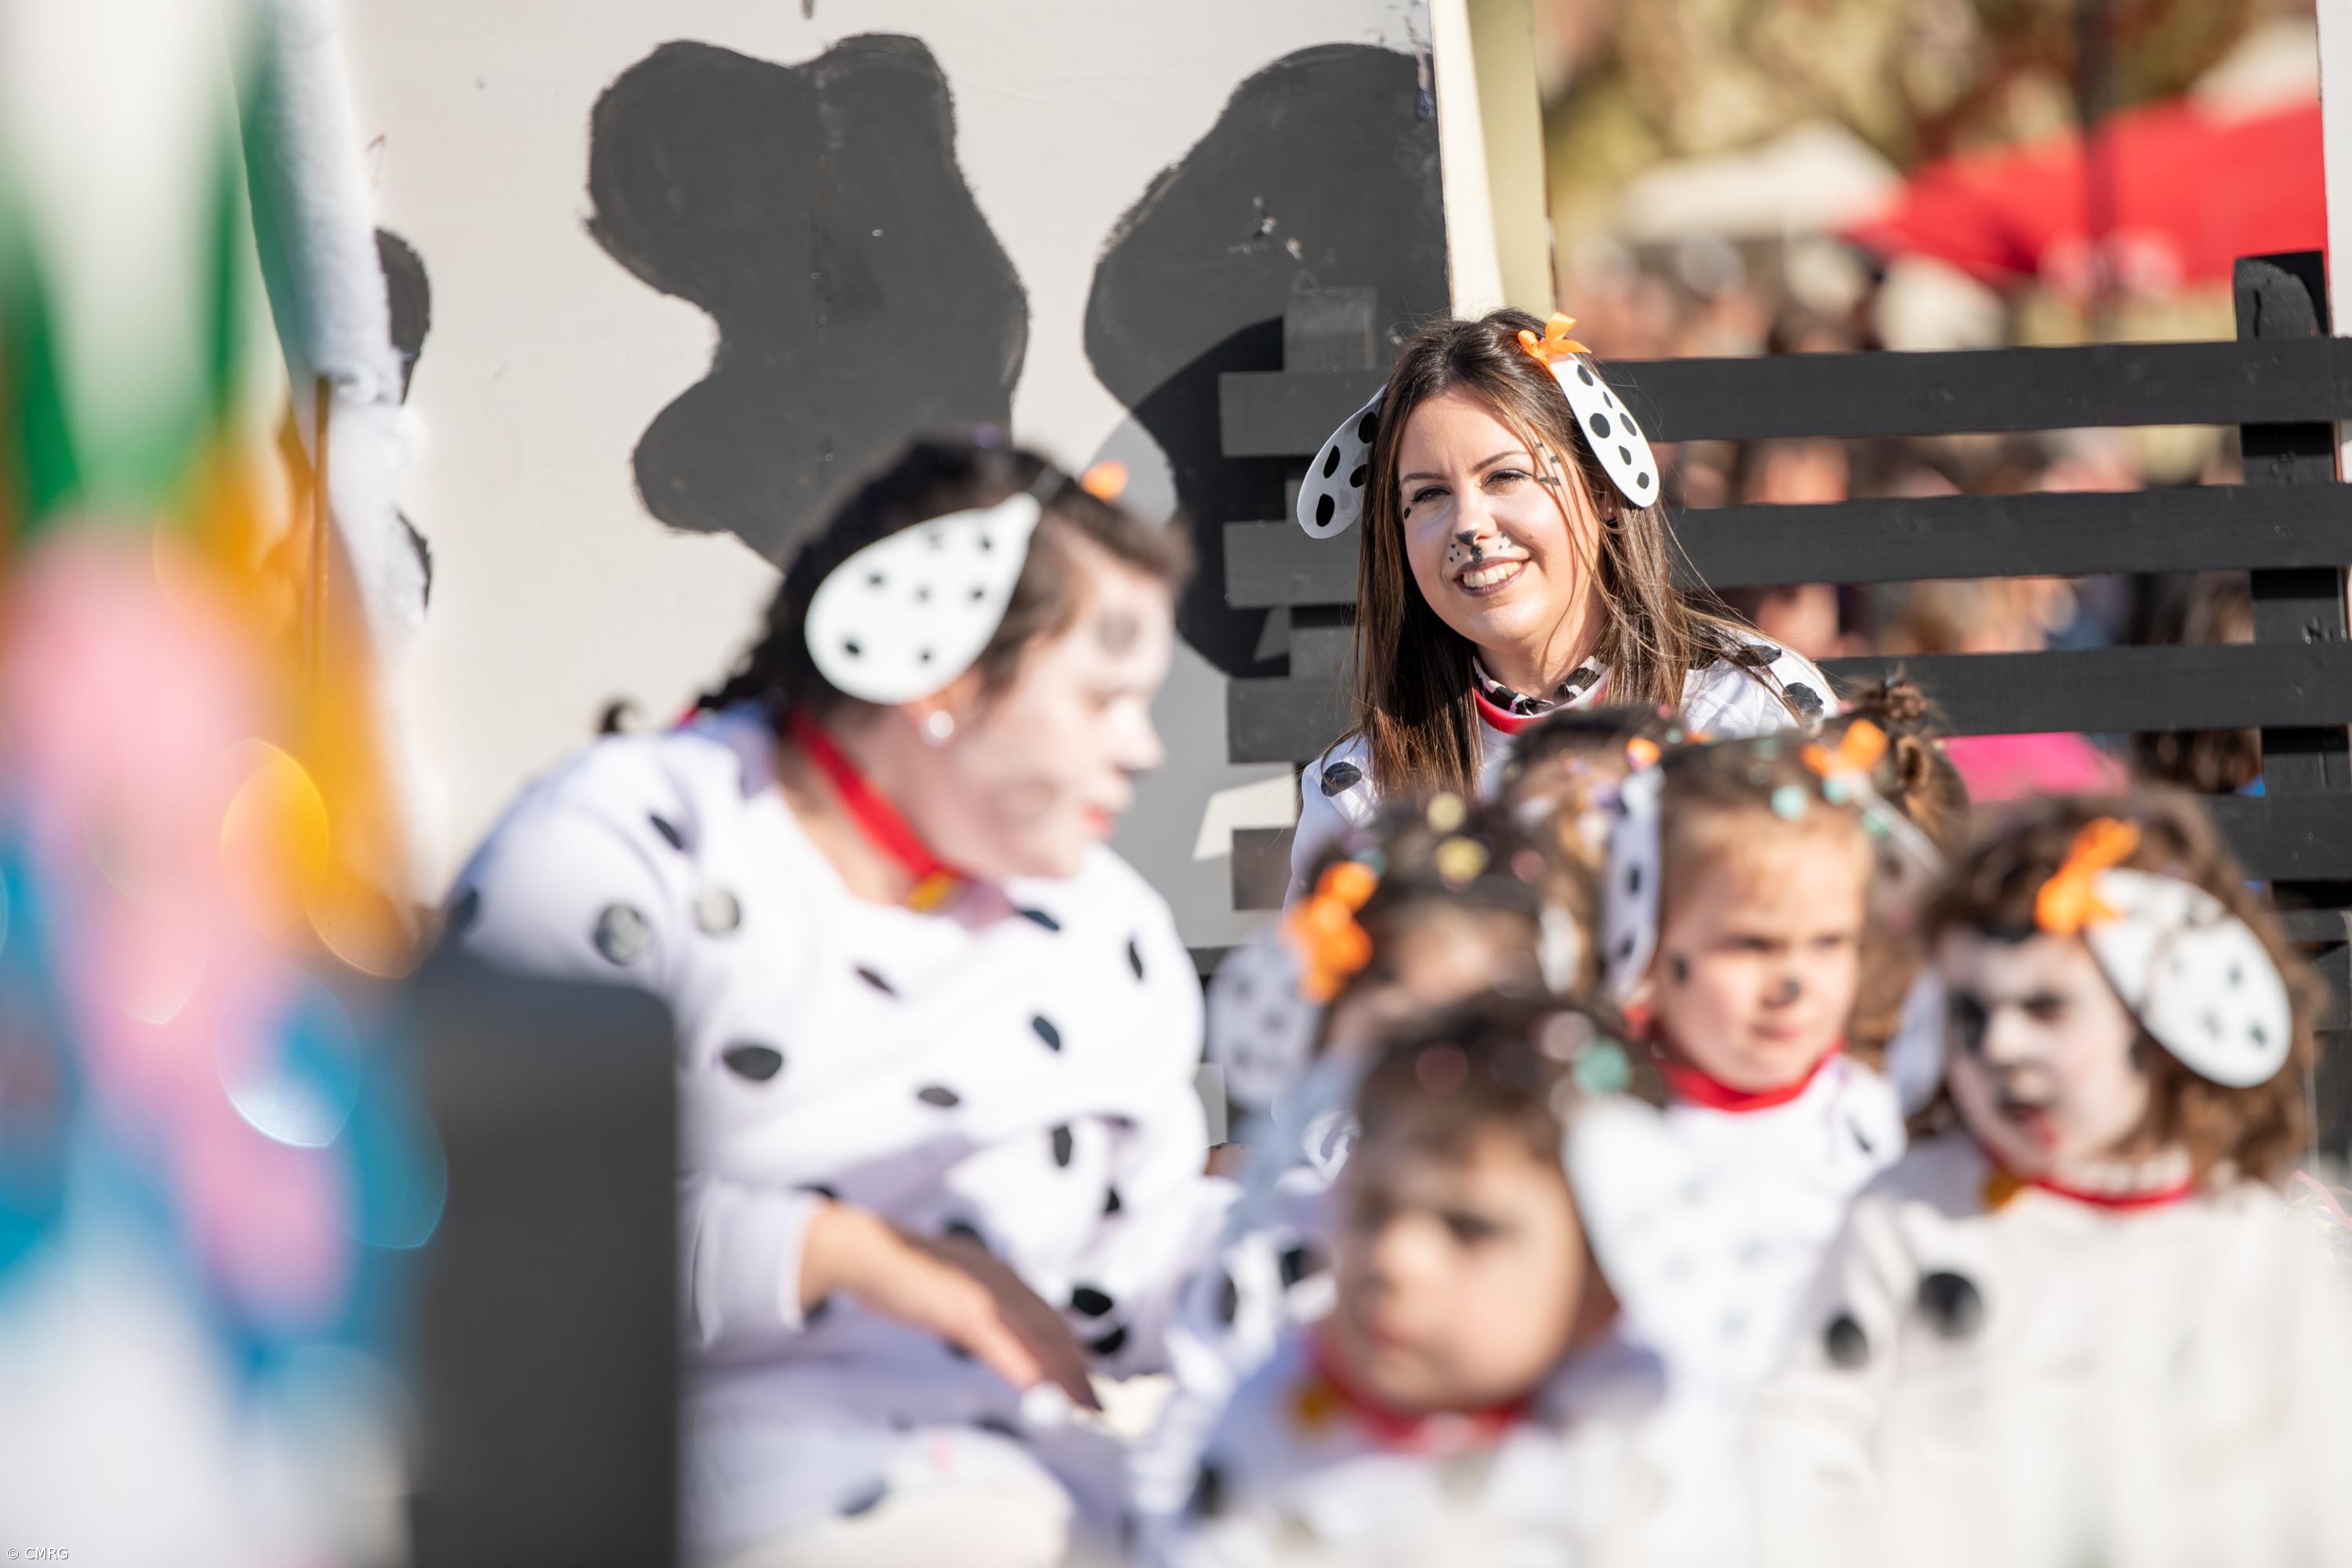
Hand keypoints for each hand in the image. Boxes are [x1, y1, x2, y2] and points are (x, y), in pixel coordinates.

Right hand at [801, 1202, 1100, 1410]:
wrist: (867, 1250)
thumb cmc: (904, 1275)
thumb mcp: (954, 1294)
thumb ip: (981, 1316)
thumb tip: (999, 1343)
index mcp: (1001, 1277)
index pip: (1048, 1319)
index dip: (1073, 1352)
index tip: (1090, 1381)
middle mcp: (1001, 1280)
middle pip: (1052, 1329)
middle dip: (1078, 1369)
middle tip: (1097, 1404)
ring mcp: (982, 1293)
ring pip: (1035, 1336)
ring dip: (1062, 1373)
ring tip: (1082, 1404)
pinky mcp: (958, 1307)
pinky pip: (996, 1340)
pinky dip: (1018, 1363)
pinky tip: (1033, 1386)